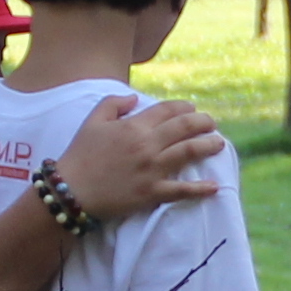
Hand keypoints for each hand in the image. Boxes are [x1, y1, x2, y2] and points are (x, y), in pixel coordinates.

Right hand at [55, 90, 227, 223]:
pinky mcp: (152, 192)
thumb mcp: (92, 121)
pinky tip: (215, 186)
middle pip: (184, 128)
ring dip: (208, 146)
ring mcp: (152, 169)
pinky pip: (181, 190)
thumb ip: (113, 103)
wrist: (71, 190)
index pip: (168, 111)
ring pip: (189, 153)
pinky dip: (199, 189)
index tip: (193, 110)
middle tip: (212, 123)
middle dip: (203, 123)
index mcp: (134, 125)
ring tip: (219, 143)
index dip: (184, 108)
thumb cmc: (80, 155)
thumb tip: (134, 98)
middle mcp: (148, 145)